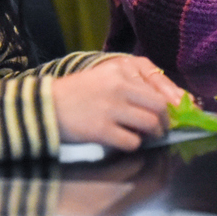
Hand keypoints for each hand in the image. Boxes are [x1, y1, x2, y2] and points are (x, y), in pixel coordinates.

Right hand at [51, 56, 185, 150]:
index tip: (172, 113)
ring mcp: (111, 109)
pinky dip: (133, 145)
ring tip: (144, 136)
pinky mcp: (102, 130)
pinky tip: (124, 142)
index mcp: (119, 70)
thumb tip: (161, 104)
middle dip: (165, 121)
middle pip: (159, 107)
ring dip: (152, 134)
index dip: (169, 104)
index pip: (157, 88)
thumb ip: (129, 87)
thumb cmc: (75, 94)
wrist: (45, 106)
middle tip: (161, 129)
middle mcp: (118, 87)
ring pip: (151, 124)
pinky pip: (132, 142)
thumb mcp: (103, 79)